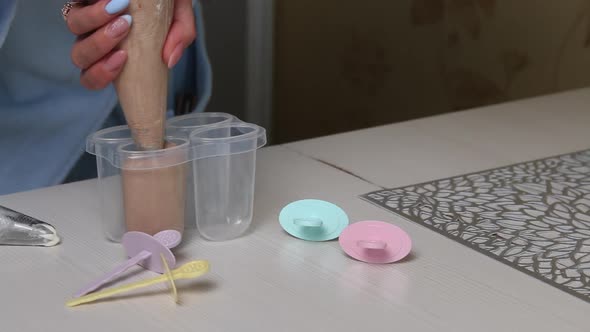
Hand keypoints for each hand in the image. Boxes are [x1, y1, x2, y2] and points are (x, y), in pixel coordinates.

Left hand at [66, 0, 196, 89]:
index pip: (94, 77)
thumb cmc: (165, 2)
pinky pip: (76, 3)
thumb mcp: (180, 17)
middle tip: (124, 29)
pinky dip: (93, 4)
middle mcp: (96, 36)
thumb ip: (181, 37)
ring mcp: (85, 14)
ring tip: (120, 9)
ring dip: (95, 21)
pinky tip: (111, 0)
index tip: (123, 58)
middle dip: (100, 46)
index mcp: (115, 52)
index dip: (101, 74)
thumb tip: (169, 60)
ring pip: (74, 28)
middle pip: (80, 56)